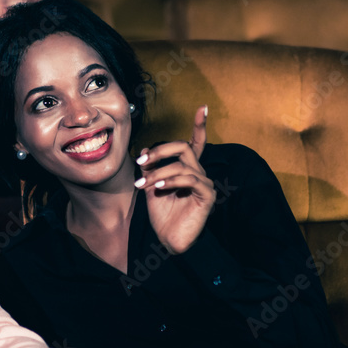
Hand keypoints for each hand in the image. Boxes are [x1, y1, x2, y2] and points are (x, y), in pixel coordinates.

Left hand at [135, 105, 215, 253]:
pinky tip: (158, 188)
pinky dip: (171, 180)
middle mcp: (198, 172)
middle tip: (140, 162)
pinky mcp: (207, 195)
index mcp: (187, 168)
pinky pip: (190, 179)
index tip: (203, 106)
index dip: (200, 125)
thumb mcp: (151, 187)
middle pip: (182, 146)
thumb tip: (144, 149)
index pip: (195, 142)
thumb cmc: (162, 216)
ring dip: (157, 172)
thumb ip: (150, 168)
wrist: (168, 241)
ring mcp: (204, 183)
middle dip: (159, 151)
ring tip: (142, 186)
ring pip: (181, 164)